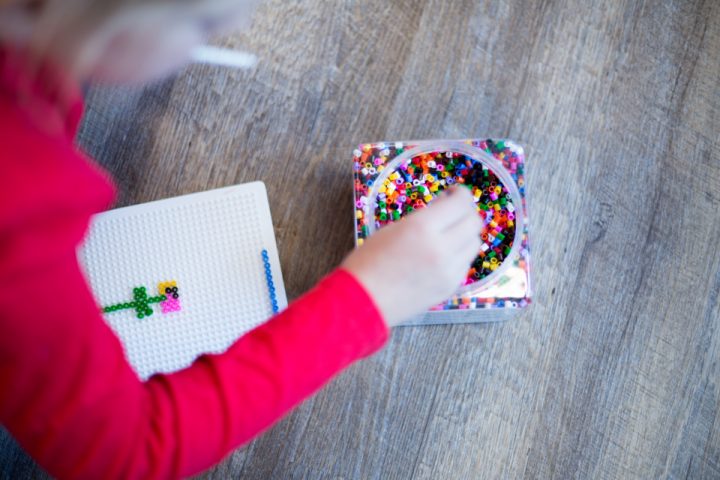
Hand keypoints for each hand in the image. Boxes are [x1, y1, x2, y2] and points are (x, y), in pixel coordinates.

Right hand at [342, 187, 482, 326]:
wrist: (363, 301)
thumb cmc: (369, 261)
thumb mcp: (393, 229)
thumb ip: (424, 217)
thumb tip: (445, 207)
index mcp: (422, 228)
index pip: (460, 203)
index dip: (460, 194)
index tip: (453, 194)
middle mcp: (442, 248)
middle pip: (474, 223)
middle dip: (466, 213)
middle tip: (453, 213)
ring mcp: (449, 271)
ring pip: (474, 244)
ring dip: (465, 234)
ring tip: (448, 235)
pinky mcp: (450, 287)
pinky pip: (465, 263)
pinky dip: (459, 254)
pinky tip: (443, 255)